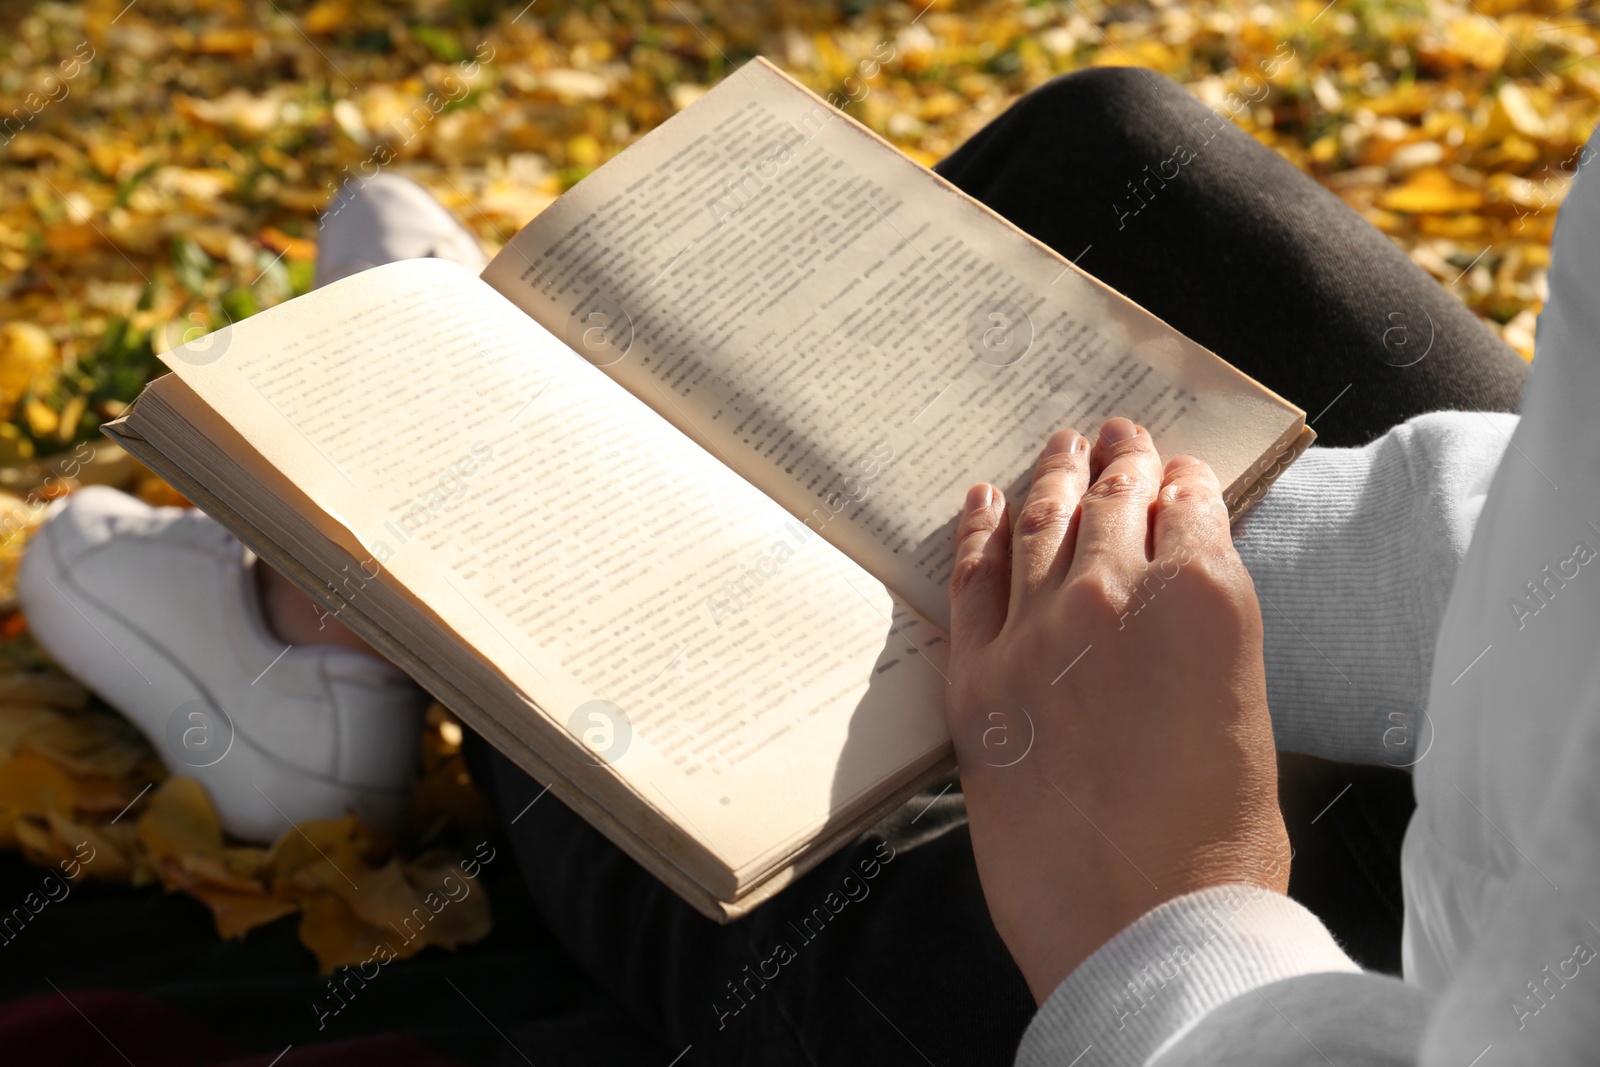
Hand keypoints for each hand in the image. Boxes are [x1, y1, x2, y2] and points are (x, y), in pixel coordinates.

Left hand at [945, 417, 1289, 1003]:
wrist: (1146, 926)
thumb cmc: (1218, 843)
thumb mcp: (1245, 712)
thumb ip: (1206, 637)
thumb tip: (1179, 602)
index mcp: (1207, 600)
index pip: (1190, 505)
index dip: (1181, 482)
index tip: (1173, 468)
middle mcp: (1118, 595)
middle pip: (1112, 500)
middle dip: (1118, 460)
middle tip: (1116, 435)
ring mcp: (1038, 632)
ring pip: (1039, 522)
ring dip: (1050, 476)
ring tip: (1058, 446)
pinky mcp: (977, 678)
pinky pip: (970, 579)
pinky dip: (975, 530)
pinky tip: (982, 499)